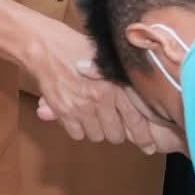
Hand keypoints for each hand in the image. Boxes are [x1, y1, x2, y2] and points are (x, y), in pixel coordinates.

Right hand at [23, 20, 156, 145]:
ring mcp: (81, 108)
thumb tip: (139, 103)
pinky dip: (79, 129)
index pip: (135, 119)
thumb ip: (122, 81)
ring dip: (97, 130)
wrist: (45, 47)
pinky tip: (78, 115)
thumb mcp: (107, 61)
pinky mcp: (64, 113)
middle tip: (113, 124)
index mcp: (116, 85)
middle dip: (116, 132)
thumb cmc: (77, 47)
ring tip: (93, 116)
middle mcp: (101, 99)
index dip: (144, 137)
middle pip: (116, 134)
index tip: (149, 147)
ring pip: (97, 136)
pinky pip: (77, 135)